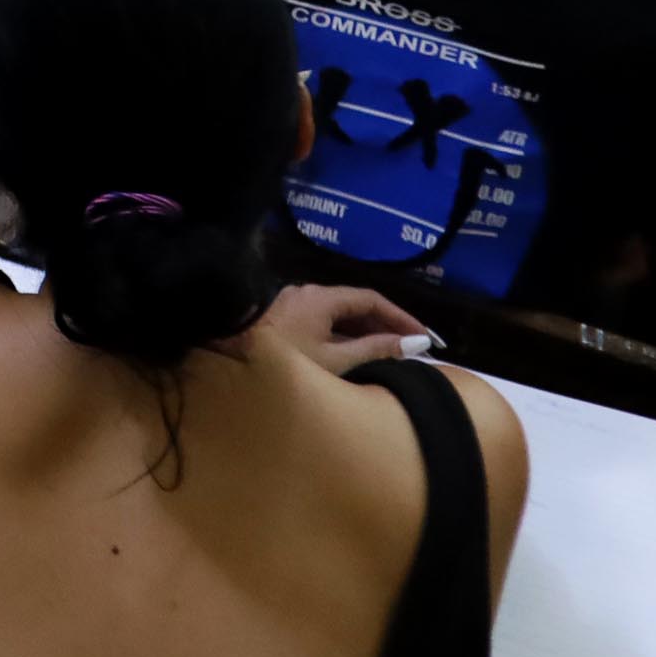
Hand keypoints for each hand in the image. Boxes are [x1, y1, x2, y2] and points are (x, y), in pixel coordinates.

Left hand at [235, 283, 434, 374]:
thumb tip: (413, 343)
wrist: (230, 361)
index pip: (371, 300)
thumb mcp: (336, 361)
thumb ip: (375, 350)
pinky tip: (359, 353)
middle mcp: (308, 293)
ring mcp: (294, 305)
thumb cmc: (287, 363)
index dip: (401, 316)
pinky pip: (325, 322)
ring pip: (340, 315)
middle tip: (413, 346)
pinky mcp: (285, 320)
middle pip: (356, 305)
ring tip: (392, 352)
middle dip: (386, 325)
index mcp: (321, 298)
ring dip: (366, 331)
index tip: (424, 336)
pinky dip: (345, 335)